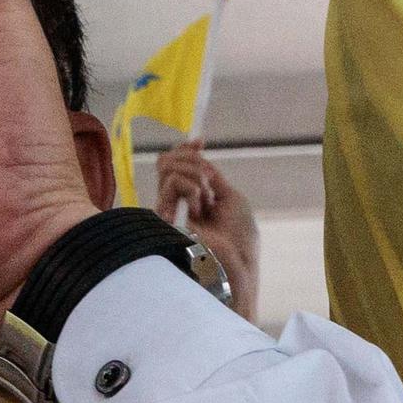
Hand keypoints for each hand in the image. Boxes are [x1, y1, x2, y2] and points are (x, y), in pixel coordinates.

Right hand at [147, 143, 261, 317]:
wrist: (236, 261)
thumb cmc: (239, 235)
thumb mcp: (230, 197)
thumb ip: (210, 176)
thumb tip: (197, 154)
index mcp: (193, 197)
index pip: (178, 164)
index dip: (186, 149)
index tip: (200, 141)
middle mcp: (177, 201)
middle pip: (168, 161)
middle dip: (191, 161)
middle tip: (208, 183)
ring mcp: (168, 208)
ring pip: (167, 168)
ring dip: (195, 176)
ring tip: (206, 200)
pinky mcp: (163, 215)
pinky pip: (171, 181)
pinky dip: (191, 186)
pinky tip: (199, 206)